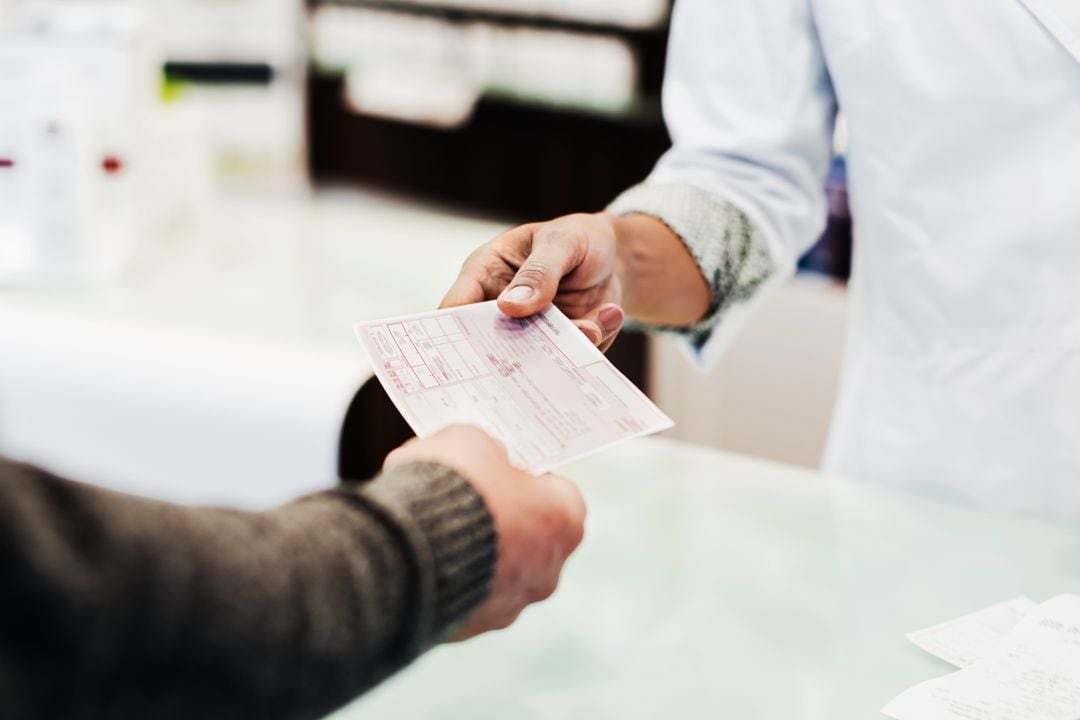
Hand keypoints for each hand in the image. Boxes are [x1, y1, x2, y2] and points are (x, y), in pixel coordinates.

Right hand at [384, 425, 585, 639]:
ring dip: (470, 551)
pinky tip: (417, 555)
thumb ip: (486, 450)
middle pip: (529, 537)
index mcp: (564, 521)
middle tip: (463, 495)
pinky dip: (445, 577)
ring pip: (495, 572)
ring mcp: (510, 605)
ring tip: (430, 524)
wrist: (406, 549)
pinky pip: (462, 595)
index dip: (526, 477)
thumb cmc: (452, 488)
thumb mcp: (472, 441)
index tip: (499, 467)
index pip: (558, 494)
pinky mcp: (470, 628)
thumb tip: (483, 457)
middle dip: (499, 517)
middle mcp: (548, 571)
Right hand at [441, 213, 626, 351]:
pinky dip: (589, 343)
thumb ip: (538, 272)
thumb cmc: (578, 238)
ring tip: (594, 322)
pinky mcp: (557, 347)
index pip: (455, 310)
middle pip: (489, 346)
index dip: (452, 336)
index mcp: (485, 275)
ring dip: (565, 346)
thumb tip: (509, 306)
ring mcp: (529, 332)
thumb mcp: (561, 243)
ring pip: (533, 359)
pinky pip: (567, 360)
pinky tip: (607, 315)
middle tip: (544, 352)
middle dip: (516, 354)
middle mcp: (500, 310)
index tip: (467, 356)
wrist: (617, 258)